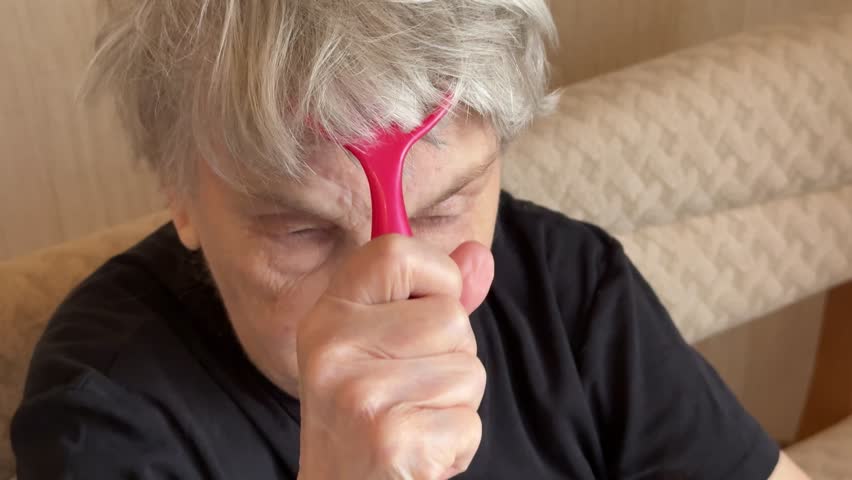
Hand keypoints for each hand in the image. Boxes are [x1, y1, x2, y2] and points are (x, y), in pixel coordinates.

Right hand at [296, 235, 494, 479]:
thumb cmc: (367, 415)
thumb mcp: (380, 347)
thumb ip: (429, 297)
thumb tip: (479, 254)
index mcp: (328, 315)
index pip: (395, 252)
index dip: (435, 275)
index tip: (425, 307)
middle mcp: (335, 348)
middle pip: (451, 317)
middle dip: (452, 355)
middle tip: (409, 389)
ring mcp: (361, 394)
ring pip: (469, 370)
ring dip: (456, 402)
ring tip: (412, 420)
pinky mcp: (392, 441)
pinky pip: (469, 422)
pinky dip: (457, 443)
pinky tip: (418, 450)